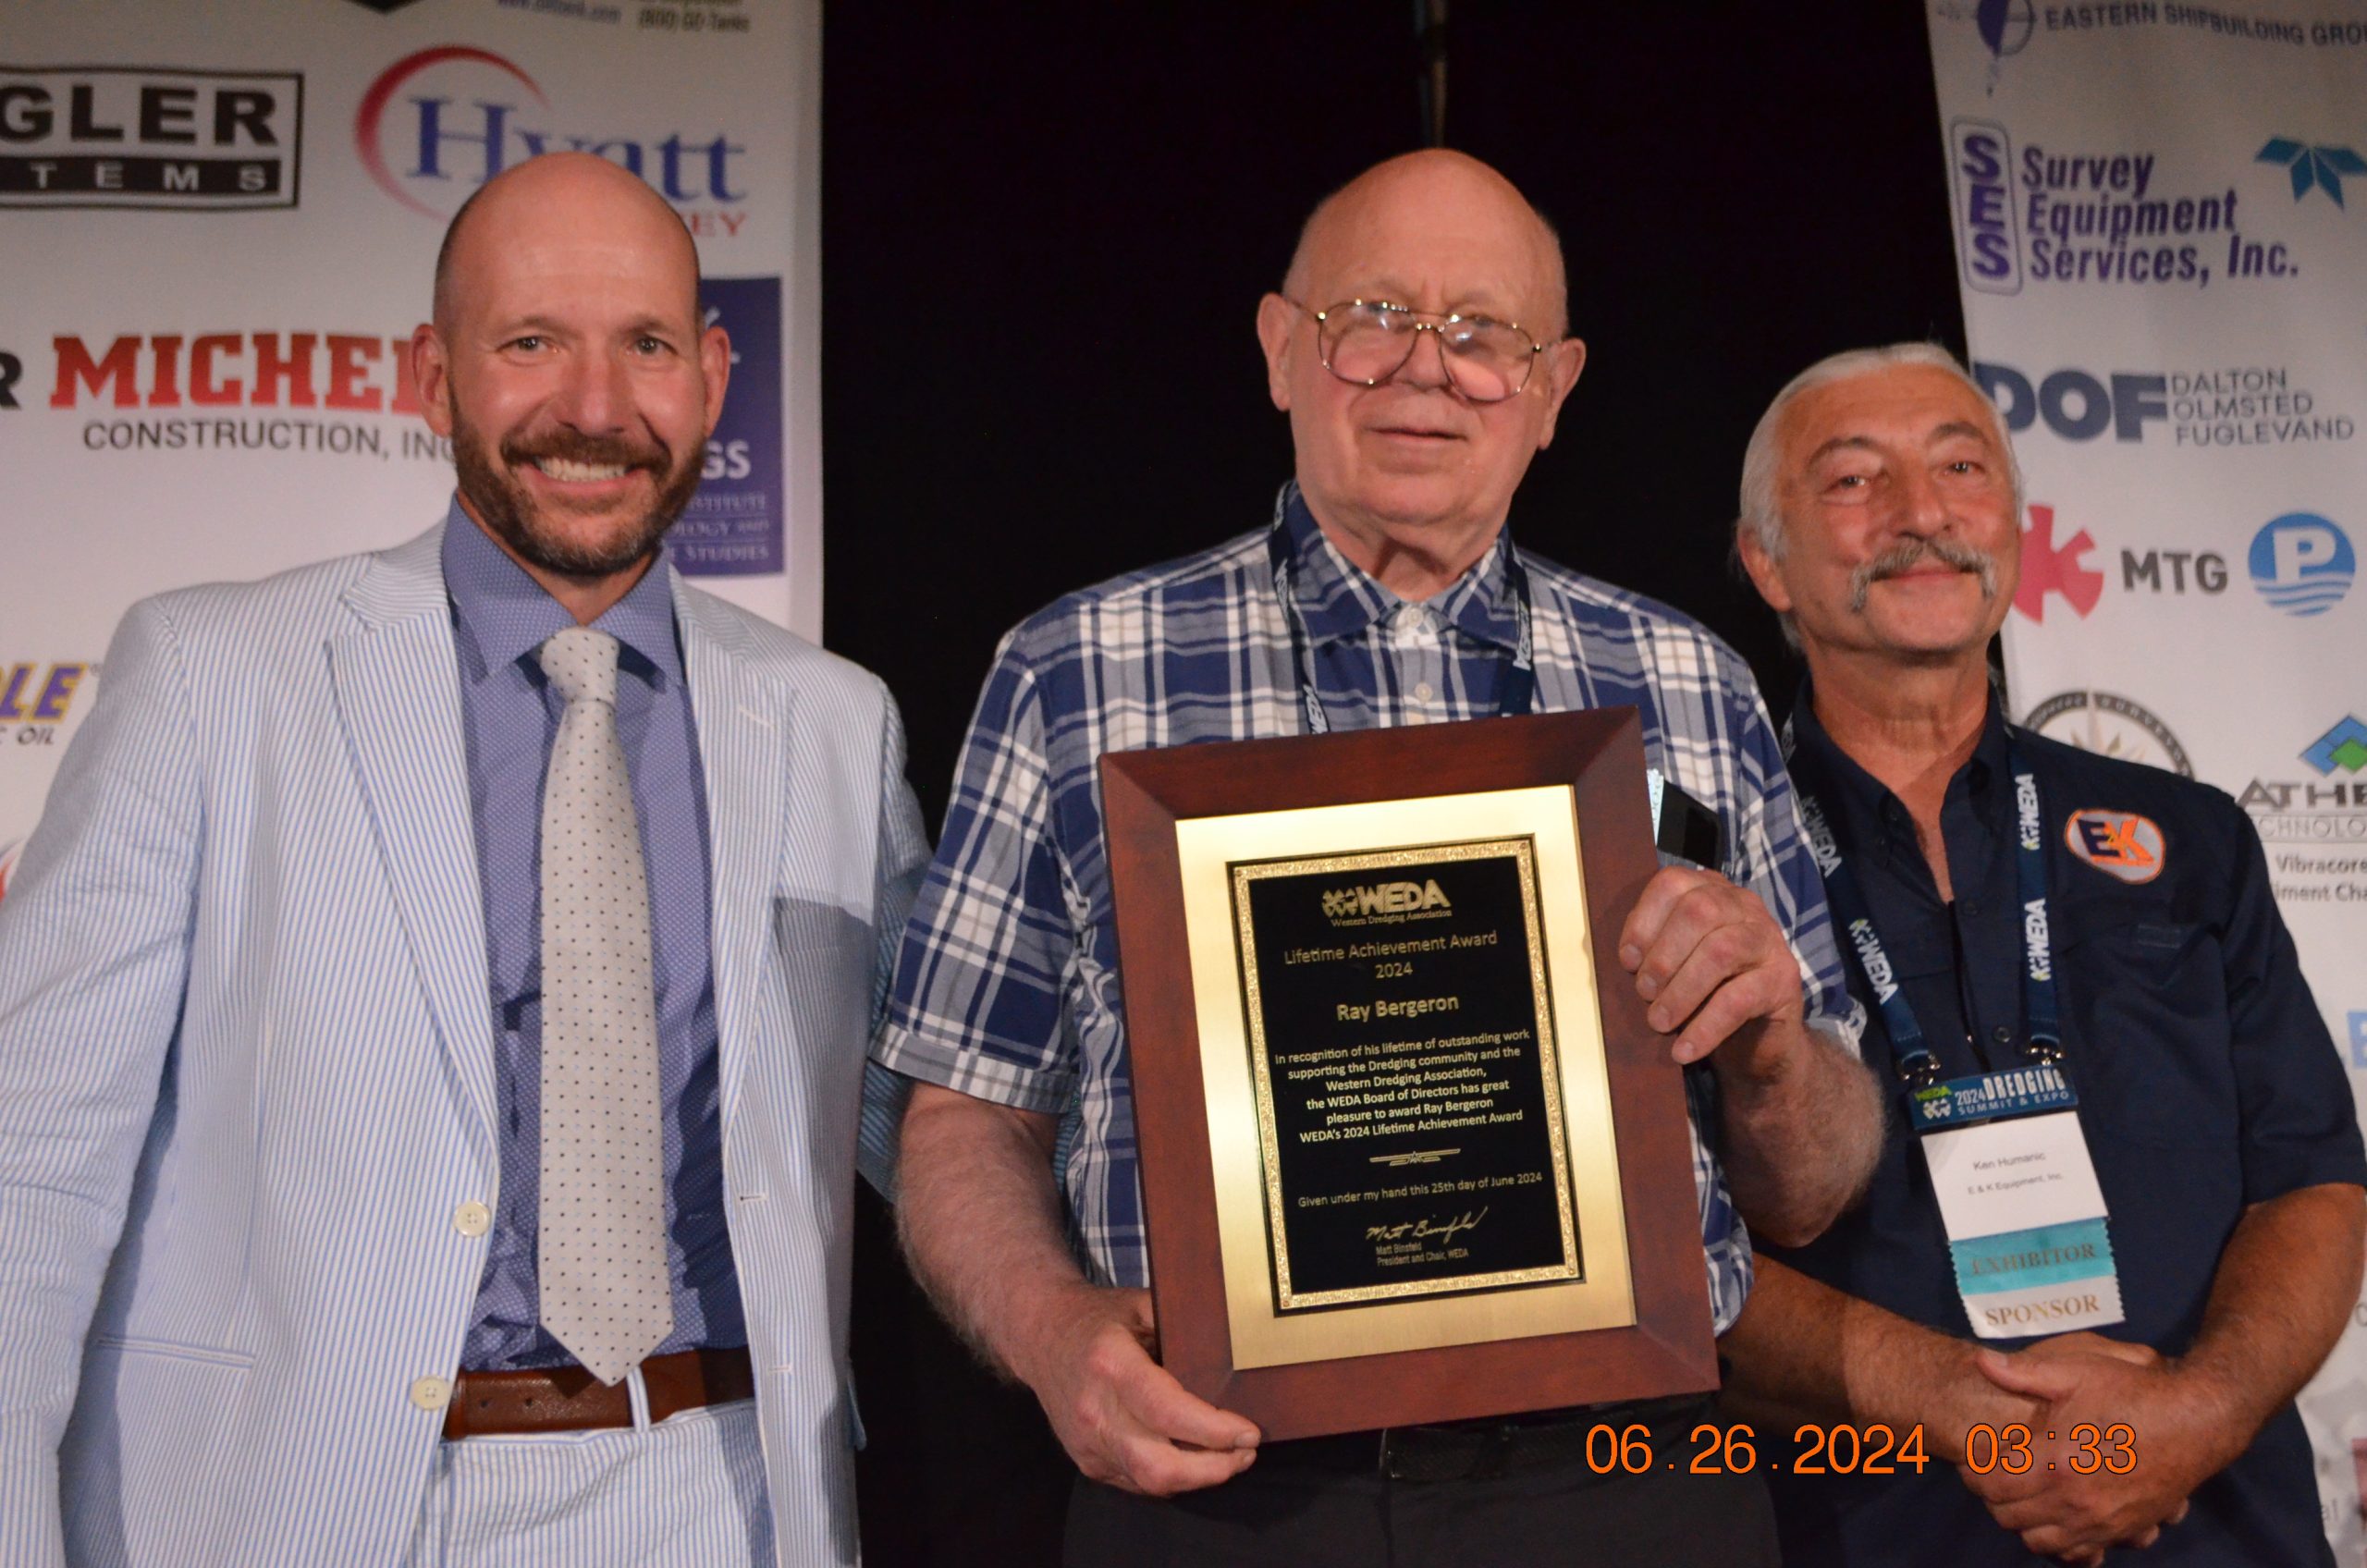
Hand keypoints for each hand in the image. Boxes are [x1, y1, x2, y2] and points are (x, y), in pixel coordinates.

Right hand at [1012, 1283, 1259, 1495]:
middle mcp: (1095, 1410)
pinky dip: (1172, 1477)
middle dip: (1213, 1470)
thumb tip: (1237, 1350)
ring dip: (1198, 1478)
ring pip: (1150, 1482)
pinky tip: (1194, 1461)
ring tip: (1230, 1459)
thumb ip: (1183, 1326)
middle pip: (1158, 1466)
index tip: (1249, 1433)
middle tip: (1246, 1454)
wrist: (1039, 1335)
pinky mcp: (1087, 1461)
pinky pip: (1137, 1483)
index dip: (1213, 1431)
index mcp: (1111, 1364)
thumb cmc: (1098, 1318)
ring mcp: (1087, 1442)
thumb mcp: (1141, 1305)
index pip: (1167, 1411)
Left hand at [1617, 865, 1804, 1066]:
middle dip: (1663, 956)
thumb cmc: (1706, 994)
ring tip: (1658, 1022)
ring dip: (1681, 991)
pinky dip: (1705, 1028)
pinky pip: (1739, 1000)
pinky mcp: (1784, 978)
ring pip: (1720, 951)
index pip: (1673, 883)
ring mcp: (1768, 939)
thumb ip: (1654, 948)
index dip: (1644, 920)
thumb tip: (1630, 957)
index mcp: (1712, 892)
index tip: (1627, 960)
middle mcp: (1744, 906)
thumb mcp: (1675, 965)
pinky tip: (1684, 1050)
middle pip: (1699, 911)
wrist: (1758, 1039)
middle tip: (1644, 993)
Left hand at [1954, 1344, 2222, 1561]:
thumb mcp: (2077, 1371)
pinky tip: (2058, 1516)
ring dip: (2023, 1522)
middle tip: (1995, 1475)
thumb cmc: (2133, 1393)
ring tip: (2024, 1496)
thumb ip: (2024, 1373)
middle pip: (2008, 1517)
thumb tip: (1981, 1361)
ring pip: (2038, 1542)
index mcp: (2054, 1462)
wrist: (2195, 1422)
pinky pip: (2077, 1554)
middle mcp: (2073, 1501)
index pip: (1991, 1485)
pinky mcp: (2122, 1531)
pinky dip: (2060, 1542)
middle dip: (1993, 1497)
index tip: (1972, 1460)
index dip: (1972, 1473)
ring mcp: (2100, 1522)